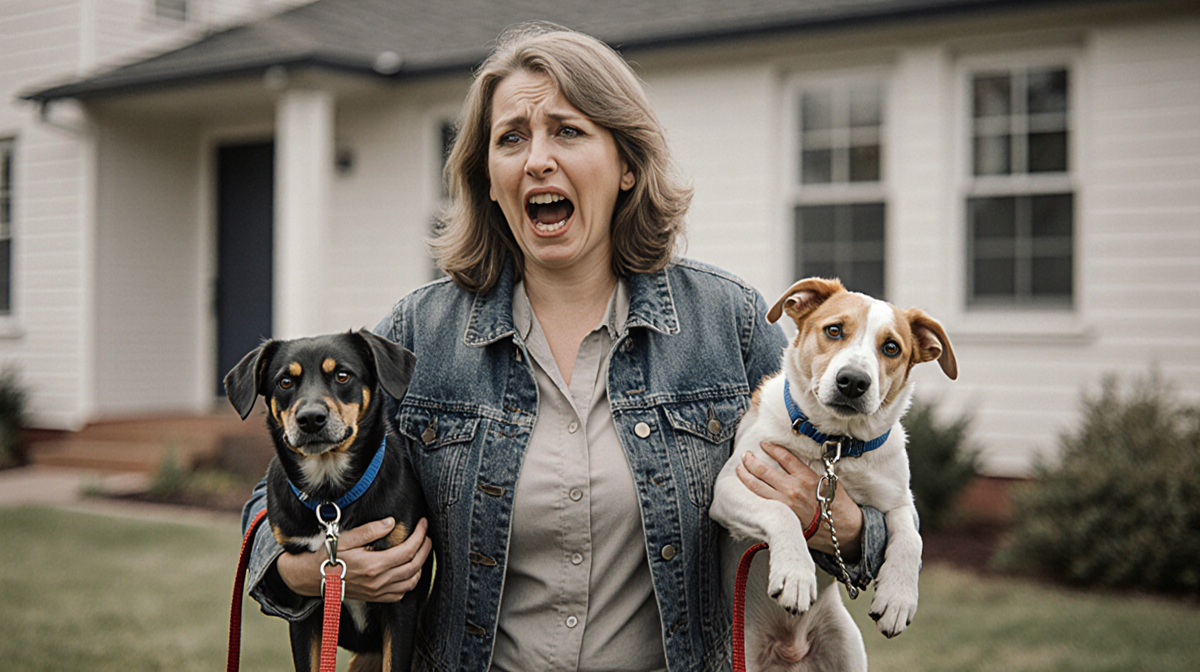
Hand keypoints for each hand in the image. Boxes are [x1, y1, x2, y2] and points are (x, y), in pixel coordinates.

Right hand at [277, 517, 431, 602]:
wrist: (312, 578)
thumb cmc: (327, 556)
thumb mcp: (346, 538)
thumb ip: (370, 530)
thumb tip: (391, 522)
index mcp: (373, 565)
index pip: (408, 551)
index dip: (420, 536)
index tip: (423, 524)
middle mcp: (378, 581)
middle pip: (414, 566)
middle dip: (425, 549)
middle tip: (426, 535)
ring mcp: (377, 592)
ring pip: (411, 582)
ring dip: (420, 566)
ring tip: (421, 551)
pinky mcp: (375, 598)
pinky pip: (400, 594)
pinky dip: (409, 582)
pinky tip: (408, 570)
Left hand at [735, 442, 862, 560]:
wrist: (843, 531)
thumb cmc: (839, 506)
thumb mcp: (829, 481)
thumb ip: (810, 471)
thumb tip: (795, 464)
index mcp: (806, 477)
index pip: (783, 457)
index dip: (771, 448)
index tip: (764, 444)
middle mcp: (792, 489)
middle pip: (764, 470)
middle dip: (751, 461)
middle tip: (745, 455)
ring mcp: (784, 505)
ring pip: (757, 487)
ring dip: (745, 476)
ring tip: (740, 469)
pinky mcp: (781, 517)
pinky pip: (762, 503)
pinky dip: (751, 495)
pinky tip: (745, 490)